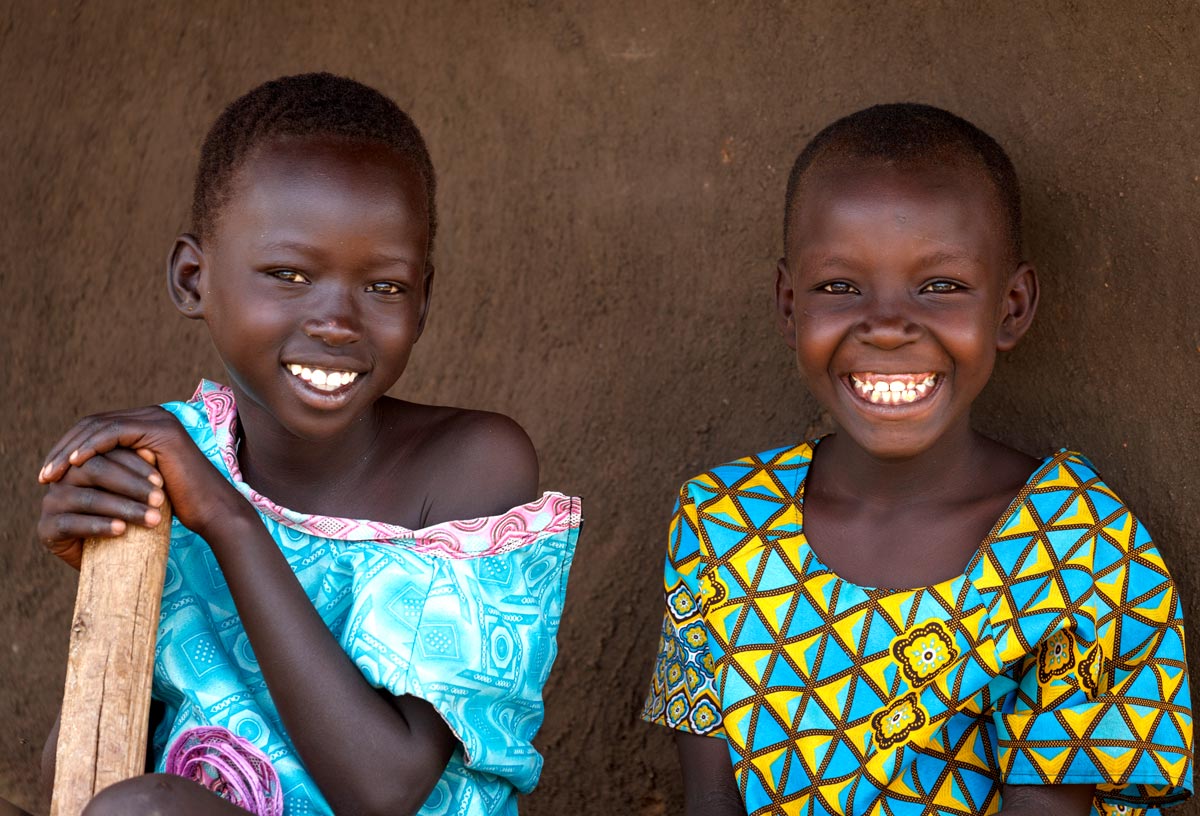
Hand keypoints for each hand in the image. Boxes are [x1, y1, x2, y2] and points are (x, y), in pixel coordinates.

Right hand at [37, 447, 164, 568]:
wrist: (109, 559)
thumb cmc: (129, 517)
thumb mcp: (137, 494)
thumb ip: (139, 472)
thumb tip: (150, 450)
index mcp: (80, 462)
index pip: (105, 454)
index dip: (135, 465)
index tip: (161, 481)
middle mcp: (62, 478)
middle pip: (94, 471)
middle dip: (131, 485)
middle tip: (159, 499)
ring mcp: (51, 502)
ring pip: (87, 498)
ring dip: (123, 508)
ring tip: (151, 519)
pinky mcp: (46, 528)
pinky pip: (71, 524)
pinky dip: (99, 525)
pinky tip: (122, 530)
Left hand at [38, 406, 245, 541]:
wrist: (212, 512)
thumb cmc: (179, 506)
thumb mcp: (139, 483)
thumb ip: (118, 468)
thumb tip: (81, 472)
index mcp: (149, 424)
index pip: (97, 428)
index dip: (69, 448)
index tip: (50, 474)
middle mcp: (154, 415)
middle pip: (94, 424)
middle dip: (64, 449)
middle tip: (44, 475)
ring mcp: (159, 419)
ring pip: (99, 426)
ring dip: (70, 450)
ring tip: (52, 474)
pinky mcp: (160, 430)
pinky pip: (113, 433)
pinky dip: (90, 447)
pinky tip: (74, 465)